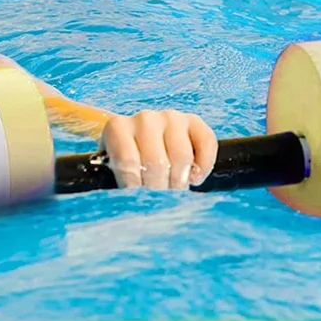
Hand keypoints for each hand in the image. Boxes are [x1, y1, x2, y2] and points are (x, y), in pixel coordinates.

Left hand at [99, 109, 217, 189]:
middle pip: (156, 161)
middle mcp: (144, 119)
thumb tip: (130, 202)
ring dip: (179, 181)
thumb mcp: (113, 169)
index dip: (135, 184)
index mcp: (117, 127)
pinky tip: (194, 179)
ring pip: (182, 156)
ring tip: (174, 190)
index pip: (128, 160)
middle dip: (158, 187)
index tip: (138, 198)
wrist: (138, 139)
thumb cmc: (124, 160)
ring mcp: (170, 117)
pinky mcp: (194, 121)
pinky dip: (204, 165)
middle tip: (158, 199)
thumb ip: (118, 180)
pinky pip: (207, 143)